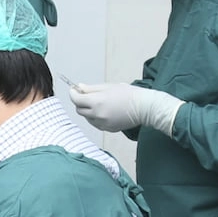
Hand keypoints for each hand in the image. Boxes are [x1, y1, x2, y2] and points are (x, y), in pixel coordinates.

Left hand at [69, 82, 183, 136]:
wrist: (144, 107)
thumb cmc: (129, 94)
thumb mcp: (108, 87)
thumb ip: (91, 89)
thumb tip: (79, 88)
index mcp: (96, 102)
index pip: (76, 100)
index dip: (73, 93)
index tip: (74, 90)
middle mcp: (97, 115)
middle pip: (79, 110)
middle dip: (80, 102)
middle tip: (87, 95)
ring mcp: (102, 124)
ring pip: (87, 117)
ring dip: (88, 110)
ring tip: (99, 103)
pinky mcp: (108, 129)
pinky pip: (96, 123)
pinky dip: (96, 117)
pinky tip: (105, 111)